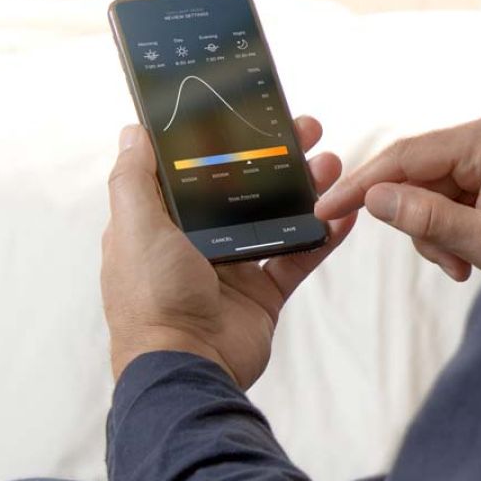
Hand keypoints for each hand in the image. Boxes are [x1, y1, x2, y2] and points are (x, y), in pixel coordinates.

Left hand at [101, 120, 356, 391]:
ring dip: (307, 188)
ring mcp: (233, 268)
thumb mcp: (134, 227)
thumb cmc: (151, 298)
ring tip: (333, 162)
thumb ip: (134, 178)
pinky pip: (299, 257)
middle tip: (309, 129)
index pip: (198, 169)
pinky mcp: (263, 294)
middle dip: (278, 156)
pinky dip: (324, 235)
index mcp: (164, 222)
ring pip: (277, 216)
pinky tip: (346, 212)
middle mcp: (198, 240)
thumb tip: (134, 131)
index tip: (254, 112)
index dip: (226, 139)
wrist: (187, 368)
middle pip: (245, 186)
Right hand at [315, 107, 480, 279]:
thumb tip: (375, 200)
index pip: (408, 155)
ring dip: (439, 230)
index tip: (327, 207)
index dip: (363, 183)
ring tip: (469, 262)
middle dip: (422, 222)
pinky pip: (453, 187)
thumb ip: (429, 220)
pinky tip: (474, 249)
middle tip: (452, 264)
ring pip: (432, 185)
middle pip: (418, 172)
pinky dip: (454, 222)